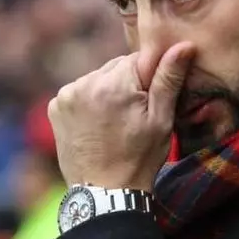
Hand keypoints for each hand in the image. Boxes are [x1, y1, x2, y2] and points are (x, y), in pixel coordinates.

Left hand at [48, 42, 195, 190]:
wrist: (105, 193)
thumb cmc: (139, 158)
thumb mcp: (161, 119)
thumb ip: (169, 78)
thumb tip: (183, 46)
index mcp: (113, 83)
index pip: (139, 59)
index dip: (149, 79)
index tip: (149, 103)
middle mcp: (85, 83)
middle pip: (116, 67)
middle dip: (127, 84)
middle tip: (134, 115)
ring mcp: (66, 95)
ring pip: (98, 78)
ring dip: (108, 91)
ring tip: (115, 122)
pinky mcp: (55, 107)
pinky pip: (80, 91)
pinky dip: (90, 101)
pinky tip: (98, 124)